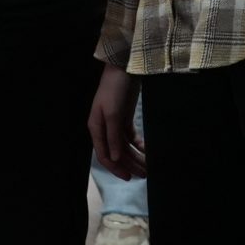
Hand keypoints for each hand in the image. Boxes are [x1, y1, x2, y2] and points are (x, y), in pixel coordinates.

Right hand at [89, 63, 144, 179]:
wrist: (124, 66)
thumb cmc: (114, 88)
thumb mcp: (113, 113)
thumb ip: (113, 137)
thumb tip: (115, 159)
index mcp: (96, 128)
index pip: (104, 154)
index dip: (115, 168)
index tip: (129, 177)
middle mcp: (104, 128)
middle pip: (116, 152)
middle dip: (130, 164)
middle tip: (145, 174)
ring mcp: (114, 122)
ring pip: (124, 146)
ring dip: (136, 156)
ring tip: (148, 166)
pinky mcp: (124, 117)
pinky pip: (130, 136)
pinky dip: (138, 144)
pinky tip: (147, 150)